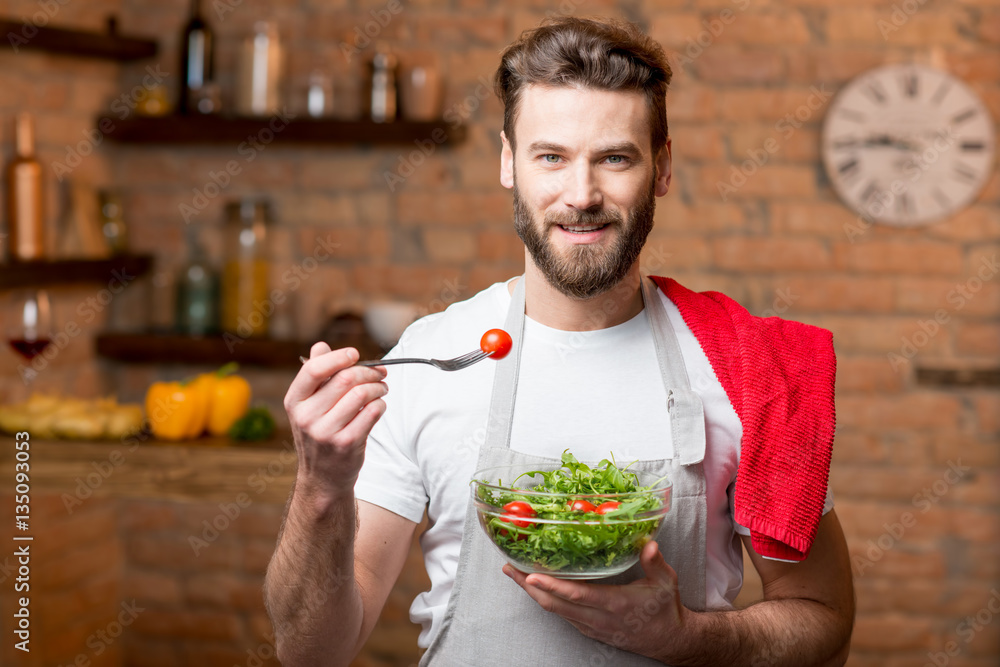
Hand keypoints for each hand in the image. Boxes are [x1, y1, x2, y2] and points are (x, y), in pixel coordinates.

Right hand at [284, 343, 387, 498]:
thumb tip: (320, 346)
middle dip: (368, 372)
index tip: (355, 354)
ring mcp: (326, 432)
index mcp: (295, 401)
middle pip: (345, 379)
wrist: (323, 478)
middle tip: (380, 374)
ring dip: (379, 388)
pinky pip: (372, 412)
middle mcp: (306, 416)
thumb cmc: (319, 434)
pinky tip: (378, 406)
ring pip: (361, 394)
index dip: (338, 357)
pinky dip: (380, 405)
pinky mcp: (346, 443)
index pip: (314, 369)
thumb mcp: (308, 406)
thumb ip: (316, 375)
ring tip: (382, 389)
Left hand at [503, 541, 690, 660]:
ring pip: (555, 610)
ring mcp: (591, 626)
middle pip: (556, 604)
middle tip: (510, 568)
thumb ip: (655, 563)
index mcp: (616, 604)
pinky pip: (562, 614)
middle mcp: (599, 618)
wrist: (668, 640)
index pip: (579, 595)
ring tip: (515, 573)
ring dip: (533, 593)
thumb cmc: (665, 608)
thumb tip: (648, 544)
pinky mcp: (589, 629)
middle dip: (530, 586)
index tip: (532, 574)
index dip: (553, 586)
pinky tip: (534, 587)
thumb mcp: (666, 582)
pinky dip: (545, 600)